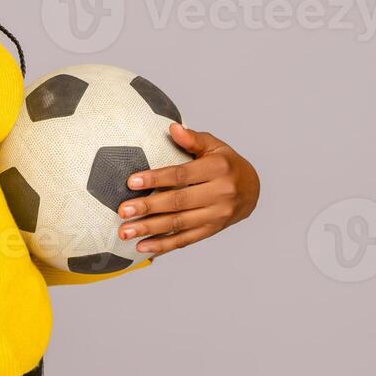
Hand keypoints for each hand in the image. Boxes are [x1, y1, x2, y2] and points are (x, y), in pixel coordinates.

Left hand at [114, 123, 259, 257]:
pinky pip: (185, 240)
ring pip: (179, 224)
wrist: (252, 190)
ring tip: (125, 232)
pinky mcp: (212, 230)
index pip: (181, 175)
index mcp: (218, 169)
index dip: (155, 179)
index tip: (131, 181)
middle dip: (148, 207)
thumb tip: (172, 128)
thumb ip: (193, 139)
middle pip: (178, 202)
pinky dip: (163, 245)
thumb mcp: (214, 146)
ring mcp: (216, 216)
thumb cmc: (226, 164)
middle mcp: (220, 194)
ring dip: (150, 229)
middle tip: (123, 210)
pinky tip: (142, 247)